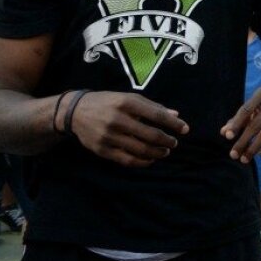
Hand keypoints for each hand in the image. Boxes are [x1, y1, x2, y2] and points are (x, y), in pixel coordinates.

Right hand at [69, 91, 188, 167]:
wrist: (75, 112)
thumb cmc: (108, 103)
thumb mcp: (128, 98)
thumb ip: (152, 107)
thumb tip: (175, 114)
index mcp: (126, 103)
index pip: (156, 115)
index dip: (173, 124)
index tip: (185, 129)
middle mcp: (117, 119)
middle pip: (151, 135)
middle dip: (167, 141)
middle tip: (174, 143)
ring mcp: (109, 136)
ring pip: (141, 150)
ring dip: (158, 152)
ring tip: (165, 151)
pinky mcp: (102, 150)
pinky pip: (128, 160)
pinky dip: (143, 162)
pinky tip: (150, 159)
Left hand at [221, 85, 260, 163]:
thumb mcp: (253, 113)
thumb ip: (237, 121)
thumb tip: (224, 132)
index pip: (246, 109)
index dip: (236, 124)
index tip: (228, 137)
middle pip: (255, 123)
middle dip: (243, 141)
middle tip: (233, 155)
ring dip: (253, 148)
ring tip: (244, 159)